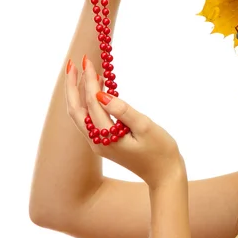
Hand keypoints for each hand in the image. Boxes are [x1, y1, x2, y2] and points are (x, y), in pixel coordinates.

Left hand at [65, 56, 184, 188]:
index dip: (89, 81)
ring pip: (81, 115)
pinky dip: (90, 103)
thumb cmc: (160, 151)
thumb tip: (101, 94)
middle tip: (74, 63)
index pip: (92, 103)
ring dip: (79, 93)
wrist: (165, 175)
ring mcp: (99, 144)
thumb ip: (123, 110)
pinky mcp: (105, 143)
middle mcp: (96, 142)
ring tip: (84, 73)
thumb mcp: (145, 127)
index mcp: (105, 138)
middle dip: (73, 86)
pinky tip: (98, 91)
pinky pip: (91, 120)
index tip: (89, 61)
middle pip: (76, 110)